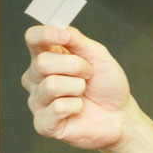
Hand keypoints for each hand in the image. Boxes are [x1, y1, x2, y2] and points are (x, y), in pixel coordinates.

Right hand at [21, 25, 132, 149]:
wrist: (119, 114)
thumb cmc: (106, 84)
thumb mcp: (98, 55)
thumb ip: (77, 40)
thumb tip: (61, 28)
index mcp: (47, 56)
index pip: (33, 38)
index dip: (46, 34)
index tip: (65, 36)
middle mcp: (36, 78)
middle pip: (42, 62)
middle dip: (75, 66)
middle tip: (88, 73)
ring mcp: (38, 101)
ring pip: (51, 85)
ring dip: (77, 87)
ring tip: (83, 92)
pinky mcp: (43, 124)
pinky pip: (56, 108)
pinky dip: (76, 107)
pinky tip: (79, 109)